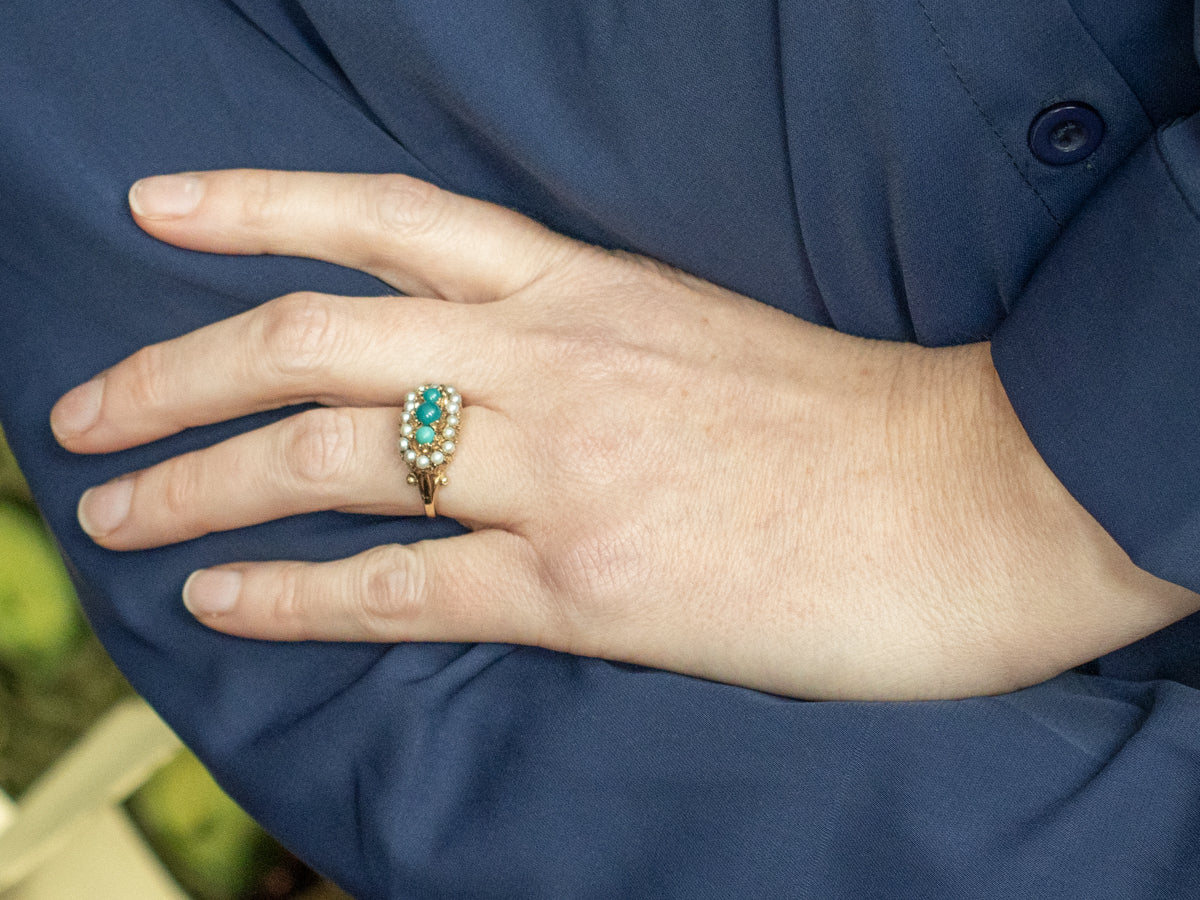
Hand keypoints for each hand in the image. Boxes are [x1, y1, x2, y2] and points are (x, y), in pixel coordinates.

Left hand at [50, 170, 1199, 699]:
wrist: (980, 492)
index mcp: (588, 289)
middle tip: (83, 417)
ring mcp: (566, 468)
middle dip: (175, 370)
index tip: (158, 209)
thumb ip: (586, 352)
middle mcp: (555, 359)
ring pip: (332, 460)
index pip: (388, 220)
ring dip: (198, 484)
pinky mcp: (591, 584)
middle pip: (315, 340)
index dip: (259, 204)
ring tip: (112, 514)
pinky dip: (293, 594)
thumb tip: (489, 392)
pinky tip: (220, 601)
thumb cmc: (856, 422)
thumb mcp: (702, 340)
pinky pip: (402, 586)